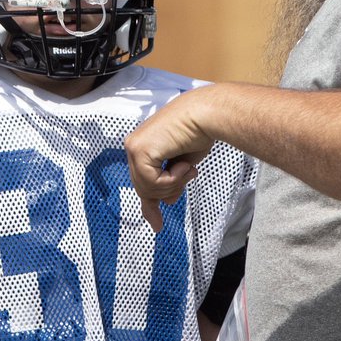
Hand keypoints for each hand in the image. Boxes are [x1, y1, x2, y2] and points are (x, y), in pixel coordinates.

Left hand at [124, 90, 215, 230]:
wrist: (207, 116)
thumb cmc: (199, 133)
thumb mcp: (181, 165)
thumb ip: (170, 183)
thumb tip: (165, 203)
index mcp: (142, 147)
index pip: (141, 182)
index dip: (150, 206)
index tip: (156, 225)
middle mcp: (134, 146)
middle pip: (145, 188)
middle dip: (169, 189)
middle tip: (187, 172)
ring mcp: (133, 147)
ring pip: (148, 189)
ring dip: (174, 183)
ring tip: (186, 165)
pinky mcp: (139, 150)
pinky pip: (153, 183)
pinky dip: (172, 179)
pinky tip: (182, 164)